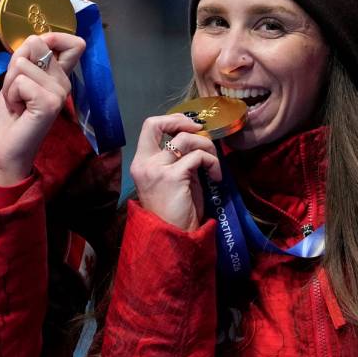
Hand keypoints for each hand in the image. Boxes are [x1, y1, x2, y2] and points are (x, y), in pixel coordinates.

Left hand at [0, 32, 85, 185]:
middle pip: (36, 45)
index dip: (52, 37)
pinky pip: (21, 81)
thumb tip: (35, 39)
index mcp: (60, 75)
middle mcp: (65, 82)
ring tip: (17, 102)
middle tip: (17, 90)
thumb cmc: (12, 113)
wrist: (7, 146)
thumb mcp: (17, 77)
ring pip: (23, 63)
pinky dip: (11, 94)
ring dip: (10, 83)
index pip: (74, 43)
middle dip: (15, 65)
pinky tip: (18, 109)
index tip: (34, 53)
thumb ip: (28, 57)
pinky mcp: (49, 103)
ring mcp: (59, 93)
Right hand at [128, 114, 222, 230]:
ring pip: (184, 139)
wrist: (173, 236)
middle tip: (201, 132)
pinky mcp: (172, 176)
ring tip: (214, 163)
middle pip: (156, 123)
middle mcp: (144, 162)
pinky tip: (216, 177)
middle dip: (182, 121)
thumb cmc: (174, 211)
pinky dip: (213, 163)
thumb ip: (178, 158)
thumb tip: (197, 139)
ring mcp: (156, 168)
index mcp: (141, 162)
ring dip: (206, 146)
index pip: (150, 126)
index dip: (172, 120)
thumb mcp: (173, 178)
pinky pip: (198, 157)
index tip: (191, 128)